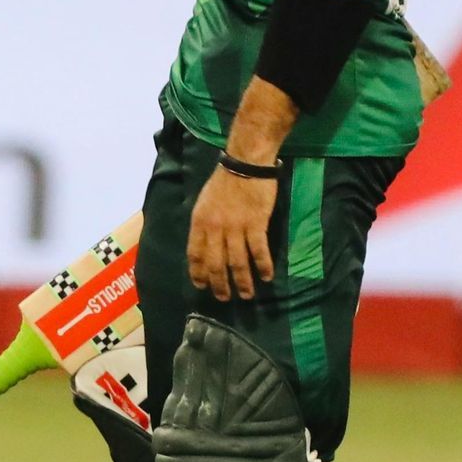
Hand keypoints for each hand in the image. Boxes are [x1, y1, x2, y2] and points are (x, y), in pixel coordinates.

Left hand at [187, 165, 276, 301]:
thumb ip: (203, 224)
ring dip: (243, 281)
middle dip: (220, 284)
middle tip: (225, 298)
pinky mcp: (256, 224)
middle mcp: (215, 229)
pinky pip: (259, 251)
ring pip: (237, 262)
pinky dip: (263, 266)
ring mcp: (236, 228)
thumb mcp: (203, 202)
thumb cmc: (224, 181)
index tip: (202, 286)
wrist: (245, 163)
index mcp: (199, 223)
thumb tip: (203, 244)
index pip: (195, 255)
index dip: (198, 273)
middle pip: (216, 264)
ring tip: (247, 295)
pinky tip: (266, 276)